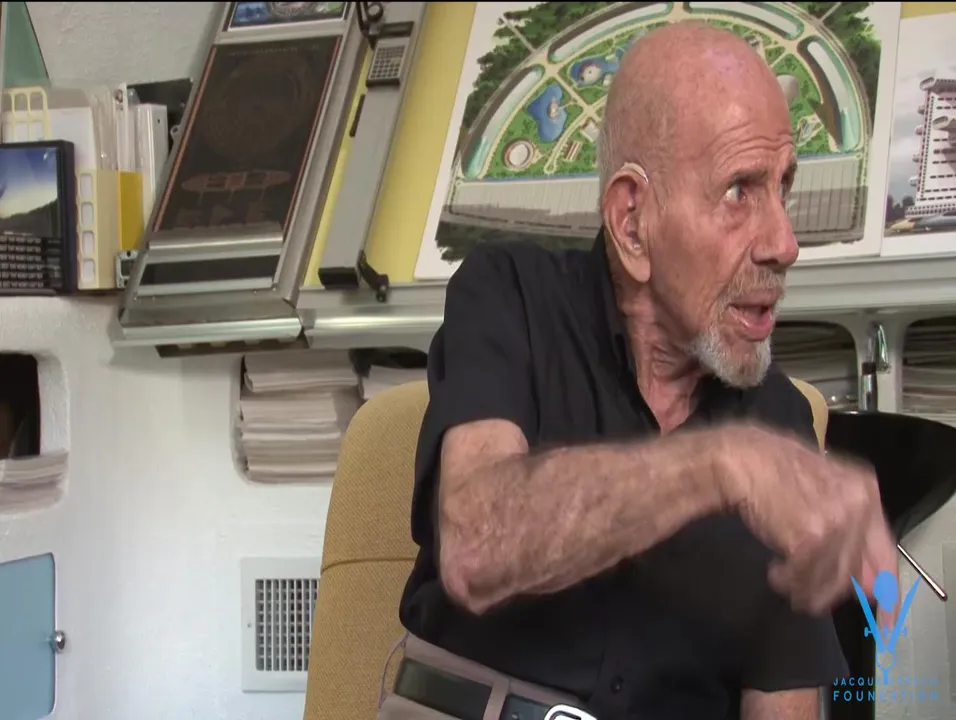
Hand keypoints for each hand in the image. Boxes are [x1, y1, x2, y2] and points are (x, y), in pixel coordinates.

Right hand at [717, 423, 897, 614]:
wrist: (741, 460)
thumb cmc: (774, 473)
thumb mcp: (825, 488)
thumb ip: (849, 527)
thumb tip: (865, 582)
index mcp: (866, 493)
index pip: (886, 557)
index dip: (887, 595)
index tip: (886, 623)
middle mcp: (858, 508)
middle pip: (855, 576)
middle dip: (828, 588)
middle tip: (805, 589)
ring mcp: (836, 523)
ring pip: (831, 583)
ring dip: (804, 588)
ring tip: (785, 579)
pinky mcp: (810, 538)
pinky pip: (804, 580)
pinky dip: (786, 582)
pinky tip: (774, 570)